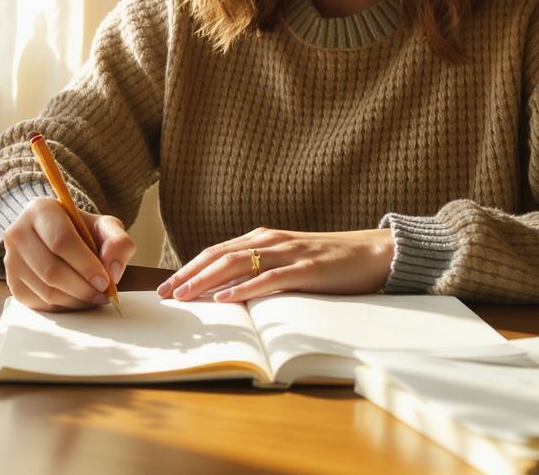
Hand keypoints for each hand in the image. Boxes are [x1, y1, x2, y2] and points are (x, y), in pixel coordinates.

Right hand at [2, 197, 135, 310]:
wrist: (56, 235)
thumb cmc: (81, 230)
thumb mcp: (104, 226)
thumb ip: (118, 242)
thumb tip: (113, 271)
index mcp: (40, 210)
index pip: (61, 241)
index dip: (86, 265)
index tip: (105, 280)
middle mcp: (18, 233)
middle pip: (51, 270)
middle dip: (83, 288)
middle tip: (103, 293)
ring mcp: (11, 259)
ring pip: (46, 291)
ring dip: (76, 300)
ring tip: (94, 296)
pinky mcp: (12, 283)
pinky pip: (40, 304)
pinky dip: (64, 307)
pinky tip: (78, 298)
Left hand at [156, 227, 394, 302]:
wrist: (374, 251)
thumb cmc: (330, 260)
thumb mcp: (289, 260)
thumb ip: (261, 268)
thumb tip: (227, 291)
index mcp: (262, 238)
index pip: (215, 252)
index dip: (188, 268)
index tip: (165, 287)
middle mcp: (269, 240)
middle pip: (218, 256)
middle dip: (187, 275)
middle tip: (164, 295)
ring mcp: (288, 252)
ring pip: (236, 264)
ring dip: (206, 281)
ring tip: (184, 296)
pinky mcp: (306, 268)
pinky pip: (269, 278)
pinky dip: (244, 288)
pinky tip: (226, 299)